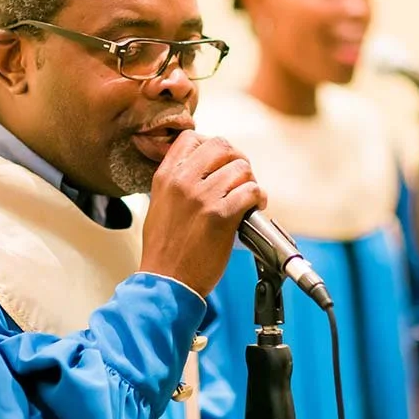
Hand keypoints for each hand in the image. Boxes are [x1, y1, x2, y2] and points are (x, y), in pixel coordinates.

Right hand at [140, 131, 265, 297]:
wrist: (167, 280)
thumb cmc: (164, 248)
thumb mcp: (159, 203)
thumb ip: (176, 182)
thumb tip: (201, 168)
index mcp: (166, 176)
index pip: (192, 138)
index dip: (212, 147)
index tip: (219, 162)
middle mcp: (183, 181)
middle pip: (221, 145)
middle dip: (236, 159)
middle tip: (240, 178)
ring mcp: (203, 196)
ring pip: (241, 168)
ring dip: (250, 182)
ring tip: (247, 197)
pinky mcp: (221, 215)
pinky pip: (251, 191)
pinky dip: (258, 198)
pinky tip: (254, 208)